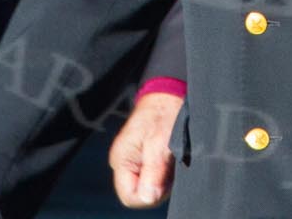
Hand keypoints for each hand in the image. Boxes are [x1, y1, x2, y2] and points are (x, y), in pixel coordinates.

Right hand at [109, 90, 180, 206]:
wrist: (168, 93)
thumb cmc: (163, 113)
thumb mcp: (159, 142)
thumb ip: (153, 171)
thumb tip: (148, 198)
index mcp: (121, 160)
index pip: (130, 196)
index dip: (149, 194)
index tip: (164, 179)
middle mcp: (125, 163)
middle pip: (140, 194)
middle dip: (158, 186)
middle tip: (170, 165)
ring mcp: (135, 161)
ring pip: (150, 187)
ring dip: (163, 179)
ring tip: (170, 158)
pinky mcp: (145, 159)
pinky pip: (155, 177)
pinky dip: (166, 173)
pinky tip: (171, 158)